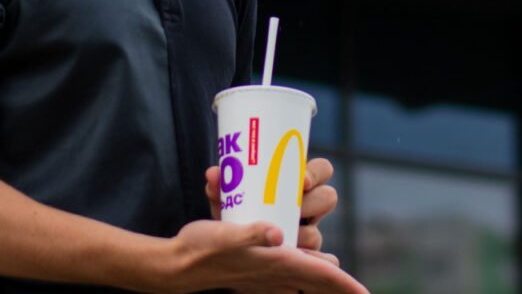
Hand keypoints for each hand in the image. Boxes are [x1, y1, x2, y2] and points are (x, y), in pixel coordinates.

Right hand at [165, 218, 366, 293]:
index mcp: (277, 264)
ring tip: (342, 285)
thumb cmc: (202, 248)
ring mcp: (265, 278)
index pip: (319, 276)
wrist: (177, 267)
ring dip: (323, 284)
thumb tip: (278, 232)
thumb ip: (251, 234)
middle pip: (317, 283)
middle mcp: (276, 274)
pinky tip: (305, 272)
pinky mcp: (254, 275)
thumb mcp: (226, 234)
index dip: (344, 284)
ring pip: (304, 283)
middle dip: (340, 288)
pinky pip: (287, 282)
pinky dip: (302, 280)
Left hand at [205, 157, 338, 252]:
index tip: (303, 181)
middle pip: (328, 198)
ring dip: (305, 235)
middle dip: (314, 203)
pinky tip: (292, 262)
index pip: (321, 170)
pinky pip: (315, 262)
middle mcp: (307, 207)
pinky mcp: (300, 261)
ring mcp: (305, 234)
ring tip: (287, 239)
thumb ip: (221, 187)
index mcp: (296, 185)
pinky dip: (310, 263)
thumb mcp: (226, 199)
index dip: (316, 173)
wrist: (224, 249)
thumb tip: (213, 174)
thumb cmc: (233, 214)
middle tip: (298, 207)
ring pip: (317, 233)